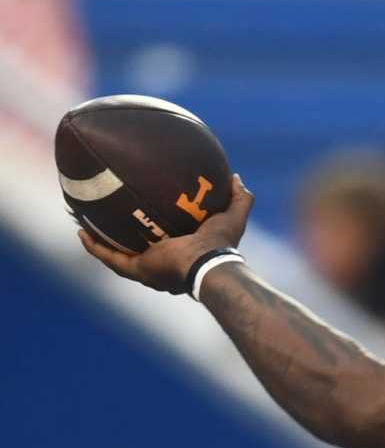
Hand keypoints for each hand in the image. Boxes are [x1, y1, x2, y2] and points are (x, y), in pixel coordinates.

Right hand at [79, 175, 254, 293]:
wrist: (208, 262)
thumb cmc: (222, 242)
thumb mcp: (234, 215)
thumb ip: (240, 197)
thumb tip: (235, 177)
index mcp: (182, 252)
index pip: (163, 240)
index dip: (152, 227)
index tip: (143, 212)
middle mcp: (162, 264)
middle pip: (134, 247)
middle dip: (119, 235)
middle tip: (107, 215)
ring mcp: (148, 270)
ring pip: (116, 254)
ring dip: (100, 240)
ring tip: (85, 222)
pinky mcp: (137, 270)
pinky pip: (110, 258)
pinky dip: (95, 247)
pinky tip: (82, 231)